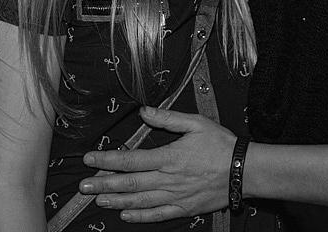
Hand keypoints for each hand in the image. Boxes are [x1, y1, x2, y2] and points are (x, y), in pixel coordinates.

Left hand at [80, 107, 234, 221]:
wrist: (244, 169)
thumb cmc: (221, 144)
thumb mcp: (195, 123)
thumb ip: (167, 118)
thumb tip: (145, 112)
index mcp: (168, 156)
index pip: (130, 159)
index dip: (107, 160)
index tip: (89, 159)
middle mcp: (168, 178)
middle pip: (129, 183)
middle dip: (103, 184)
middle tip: (83, 186)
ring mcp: (175, 196)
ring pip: (140, 201)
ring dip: (116, 201)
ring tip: (98, 200)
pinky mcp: (184, 208)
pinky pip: (158, 214)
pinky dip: (140, 216)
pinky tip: (126, 215)